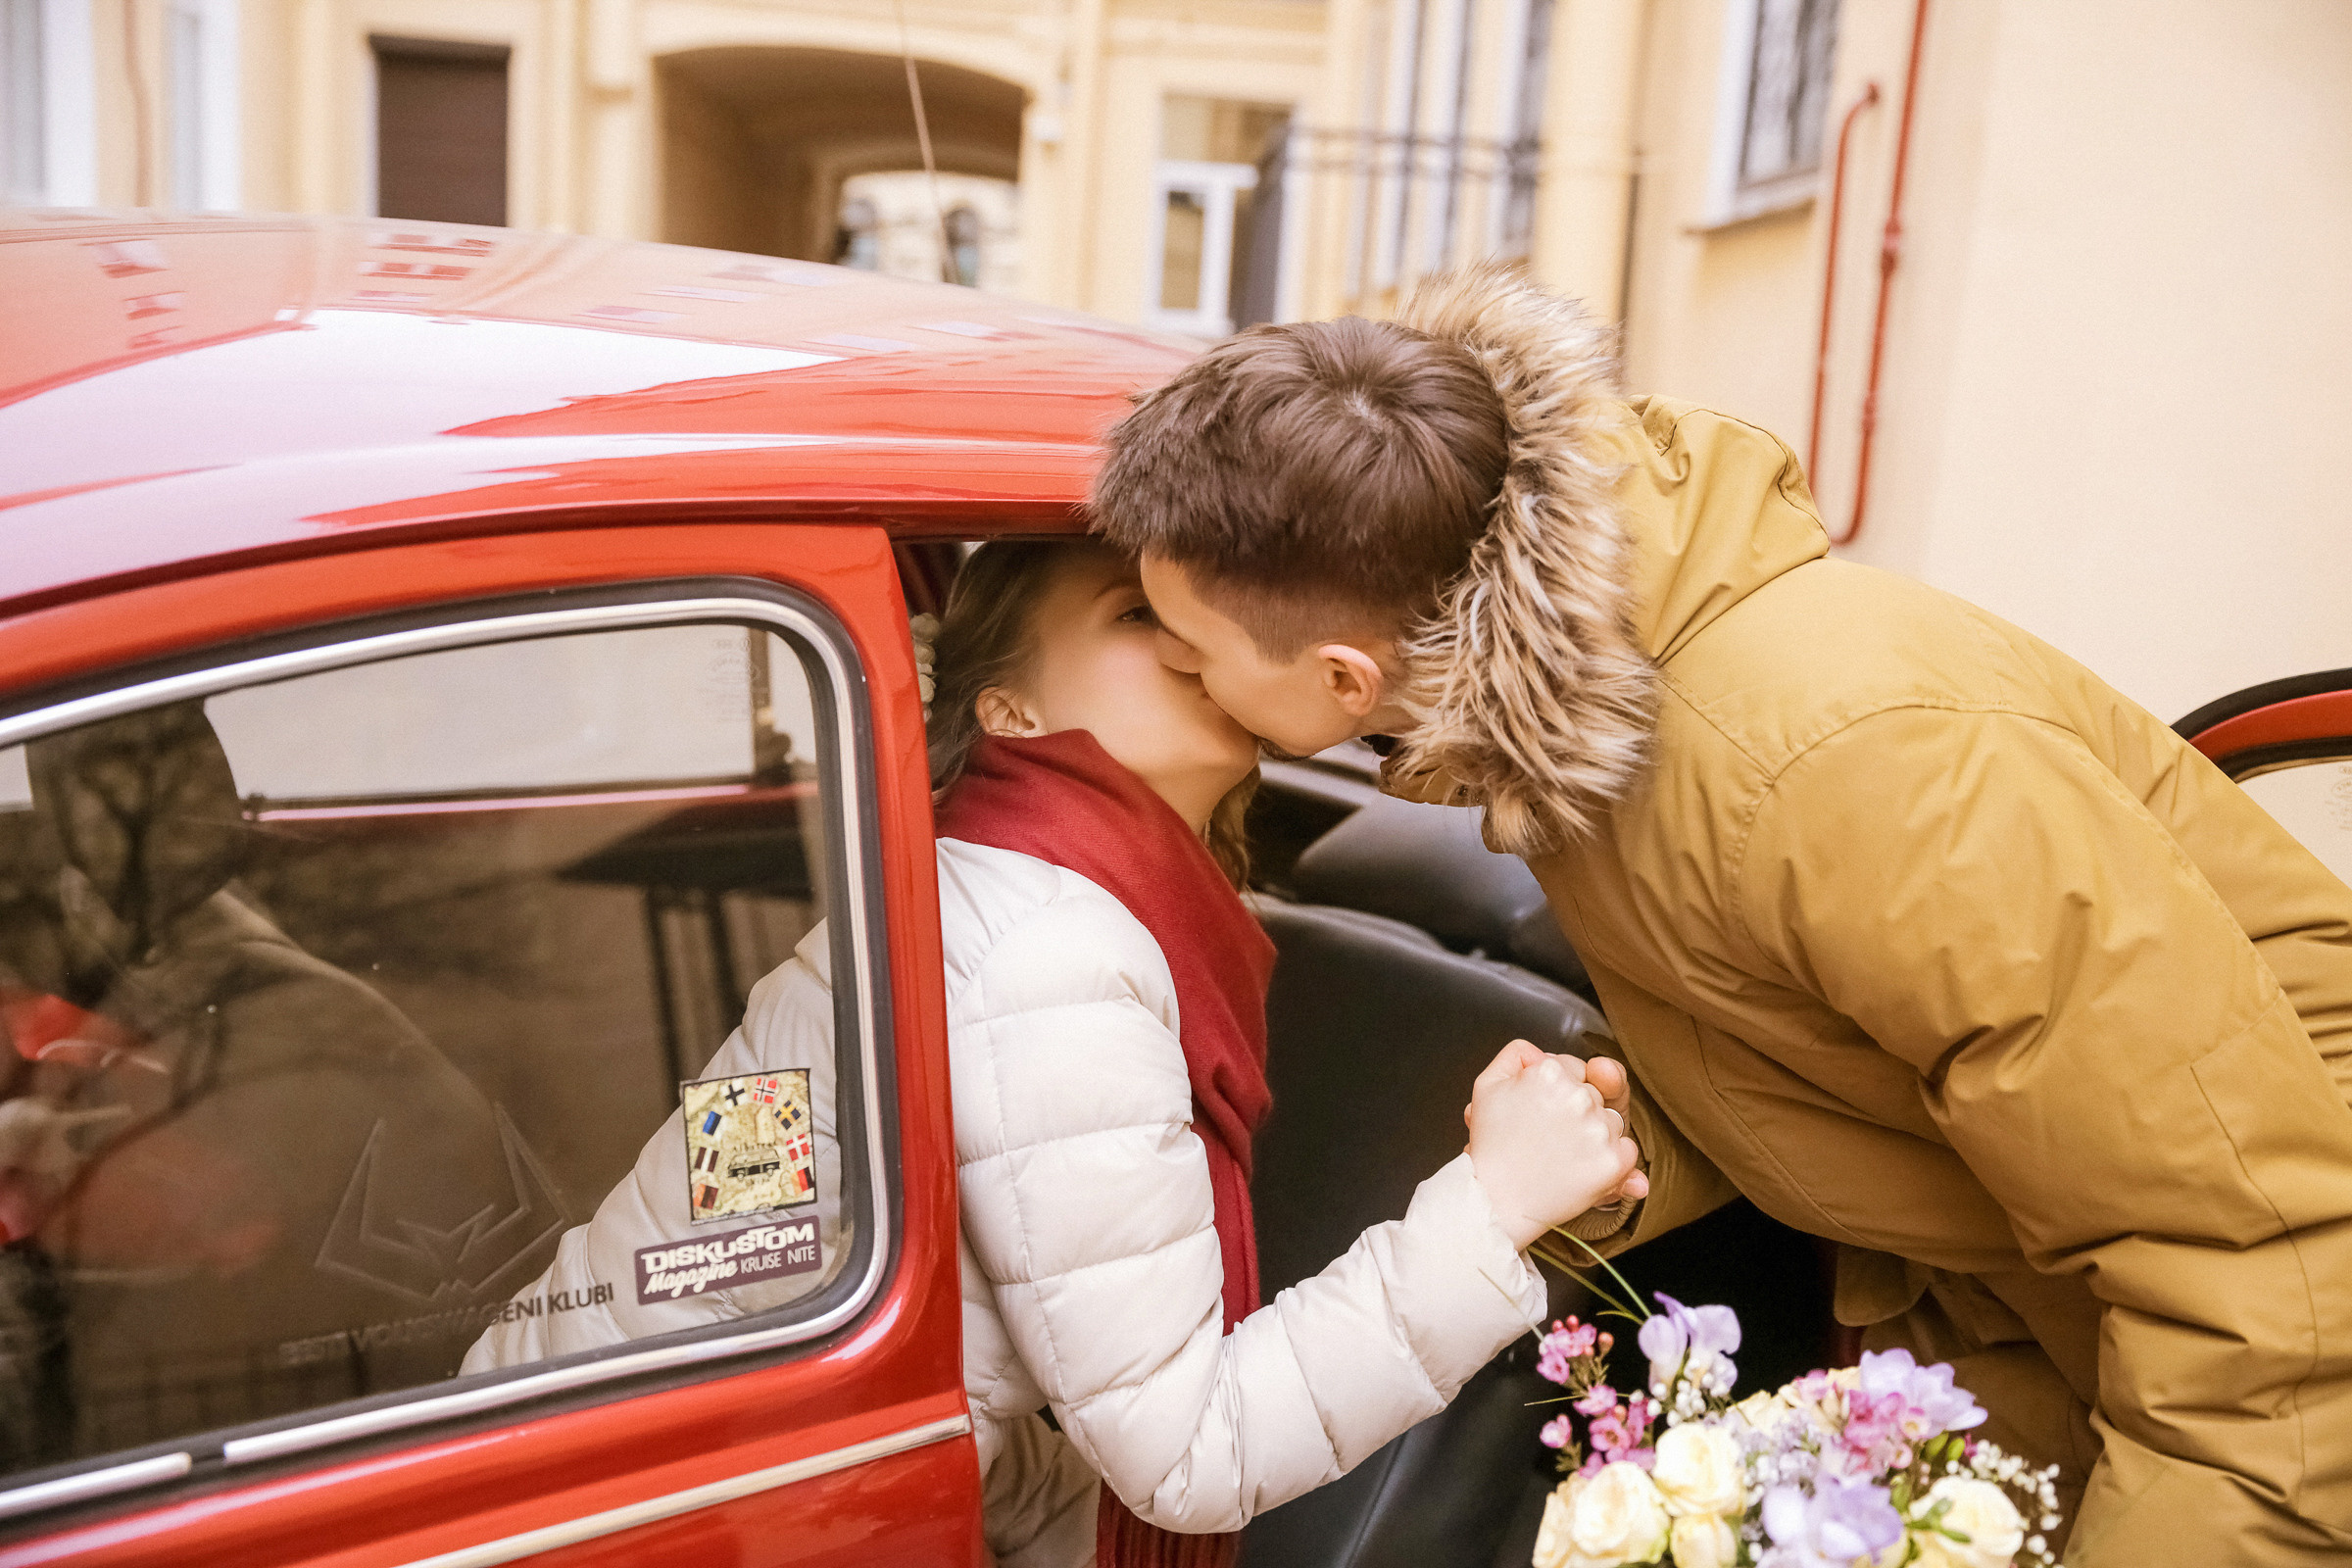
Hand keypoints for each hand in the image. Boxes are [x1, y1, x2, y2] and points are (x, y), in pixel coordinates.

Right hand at [1464, 1040, 1640, 1250]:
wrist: (1496, 1201)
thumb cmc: (1491, 1145)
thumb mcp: (1488, 1085)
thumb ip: (1515, 1056)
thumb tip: (1544, 1053)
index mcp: (1549, 1072)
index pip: (1572, 1068)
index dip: (1557, 1091)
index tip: (1540, 1112)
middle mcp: (1577, 1096)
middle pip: (1593, 1093)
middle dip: (1576, 1110)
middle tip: (1546, 1136)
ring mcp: (1597, 1129)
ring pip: (1612, 1119)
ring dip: (1595, 1134)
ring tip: (1561, 1154)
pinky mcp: (1613, 1161)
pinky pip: (1627, 1150)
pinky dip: (1612, 1160)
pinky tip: (1581, 1168)